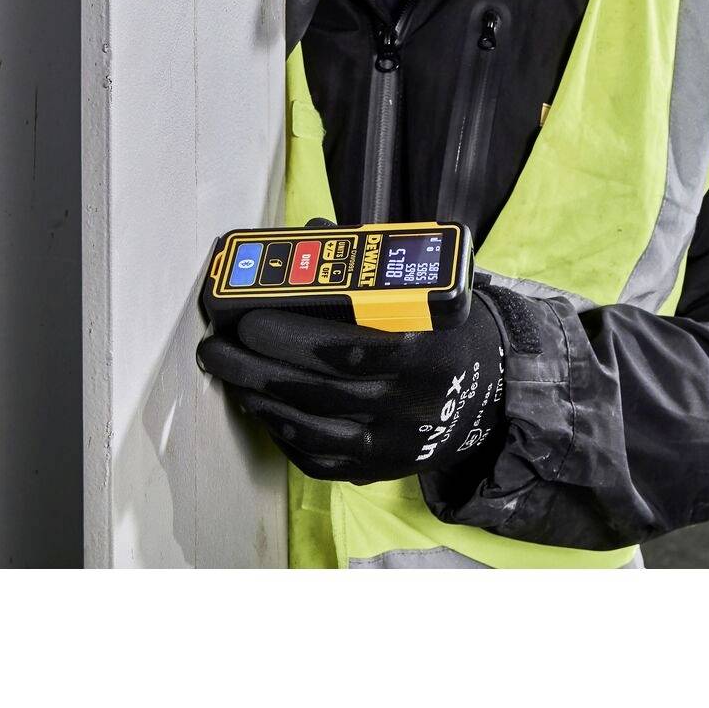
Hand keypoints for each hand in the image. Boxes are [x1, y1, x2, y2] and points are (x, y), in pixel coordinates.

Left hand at [197, 295, 506, 485]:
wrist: (489, 395)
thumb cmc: (445, 334)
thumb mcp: (425, 294)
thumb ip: (368, 268)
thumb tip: (308, 238)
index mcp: (428, 349)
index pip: (352, 348)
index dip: (295, 337)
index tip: (251, 320)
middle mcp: (412, 403)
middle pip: (321, 391)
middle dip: (258, 368)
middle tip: (219, 346)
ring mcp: (395, 443)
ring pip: (313, 429)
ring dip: (260, 400)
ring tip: (229, 373)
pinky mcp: (380, 469)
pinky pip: (319, 459)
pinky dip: (282, 434)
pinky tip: (260, 407)